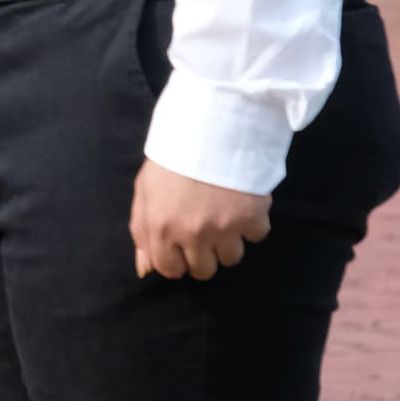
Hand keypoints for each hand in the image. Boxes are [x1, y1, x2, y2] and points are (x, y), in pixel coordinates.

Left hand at [129, 159, 271, 280]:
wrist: (208, 128)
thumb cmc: (171, 159)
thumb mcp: (145, 192)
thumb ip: (142, 232)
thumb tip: (145, 269)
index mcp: (160, 228)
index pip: (170, 270)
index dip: (176, 260)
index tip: (182, 246)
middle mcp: (192, 234)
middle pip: (204, 271)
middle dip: (204, 255)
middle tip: (204, 230)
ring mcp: (224, 228)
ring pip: (232, 258)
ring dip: (229, 241)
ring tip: (222, 214)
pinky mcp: (252, 218)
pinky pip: (257, 237)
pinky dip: (253, 224)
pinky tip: (241, 203)